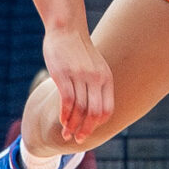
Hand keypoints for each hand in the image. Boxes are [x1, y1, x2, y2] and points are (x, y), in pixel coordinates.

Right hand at [42, 24, 114, 145]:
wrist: (66, 28)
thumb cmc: (79, 50)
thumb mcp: (95, 66)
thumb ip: (97, 84)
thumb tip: (94, 107)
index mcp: (106, 78)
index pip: (107, 109)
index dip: (98, 124)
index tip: (89, 130)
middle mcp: (96, 78)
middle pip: (94, 113)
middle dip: (86, 130)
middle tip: (79, 140)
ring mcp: (80, 76)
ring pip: (79, 109)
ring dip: (73, 125)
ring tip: (67, 134)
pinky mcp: (63, 74)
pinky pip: (66, 101)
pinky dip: (64, 115)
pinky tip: (61, 121)